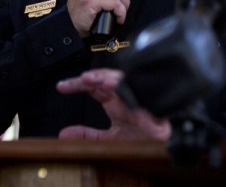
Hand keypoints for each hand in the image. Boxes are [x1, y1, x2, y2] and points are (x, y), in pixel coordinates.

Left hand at [56, 69, 170, 140]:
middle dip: (94, 77)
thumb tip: (65, 134)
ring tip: (96, 80)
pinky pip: (143, 98)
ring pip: (124, 82)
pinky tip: (120, 92)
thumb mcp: (109, 138)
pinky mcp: (152, 109)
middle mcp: (125, 97)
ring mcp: (138, 101)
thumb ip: (88, 135)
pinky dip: (132, 96)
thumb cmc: (142, 138)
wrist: (164, 147)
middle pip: (106, 79)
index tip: (61, 87)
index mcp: (115, 101)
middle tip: (81, 79)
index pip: (94, 87)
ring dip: (110, 79)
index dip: (77, 84)